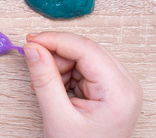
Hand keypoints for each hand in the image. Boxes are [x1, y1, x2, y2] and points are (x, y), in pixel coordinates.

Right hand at [23, 31, 141, 137]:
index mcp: (118, 92)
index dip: (55, 40)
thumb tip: (33, 48)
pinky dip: (66, 74)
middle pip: (86, 50)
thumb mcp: (57, 116)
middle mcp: (125, 85)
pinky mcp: (111, 90)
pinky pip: (85, 68)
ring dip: (61, 66)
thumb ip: (44, 78)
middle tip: (36, 67)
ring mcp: (120, 87)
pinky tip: (58, 90)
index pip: (85, 49)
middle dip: (57, 55)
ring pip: (84, 57)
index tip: (30, 41)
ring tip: (49, 88)